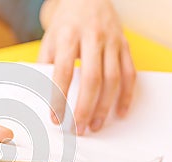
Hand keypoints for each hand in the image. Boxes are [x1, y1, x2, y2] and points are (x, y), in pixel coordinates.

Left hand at [38, 0, 135, 134]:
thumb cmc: (66, 24)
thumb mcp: (49, 39)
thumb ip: (46, 64)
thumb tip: (41, 95)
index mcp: (68, 36)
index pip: (63, 72)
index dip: (59, 97)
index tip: (56, 118)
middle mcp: (92, 38)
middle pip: (92, 78)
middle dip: (85, 107)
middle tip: (79, 129)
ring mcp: (112, 41)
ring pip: (113, 79)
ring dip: (105, 106)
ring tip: (96, 126)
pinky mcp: (125, 45)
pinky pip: (130, 73)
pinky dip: (127, 95)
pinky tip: (120, 112)